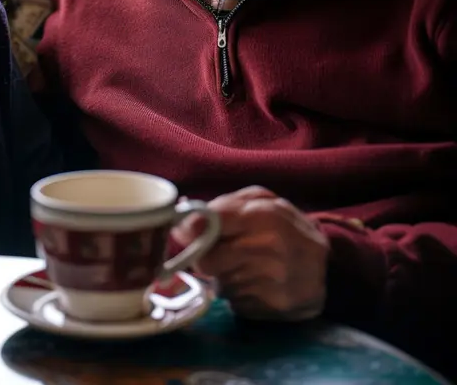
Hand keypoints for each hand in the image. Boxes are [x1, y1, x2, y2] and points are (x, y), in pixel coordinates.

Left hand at [172, 186, 328, 320]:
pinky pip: (236, 303)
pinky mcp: (276, 307)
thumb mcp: (259, 203)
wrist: (328, 266)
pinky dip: (239, 295)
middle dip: (206, 258)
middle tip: (217, 253)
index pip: (209, 225)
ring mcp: (275, 281)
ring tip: (246, 267)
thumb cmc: (283, 227)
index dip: (192, 231)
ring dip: (225, 277)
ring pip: (220, 283)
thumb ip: (221, 207)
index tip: (186, 233)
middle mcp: (271, 248)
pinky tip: (257, 285)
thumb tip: (181, 221)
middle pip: (208, 261)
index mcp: (265, 215)